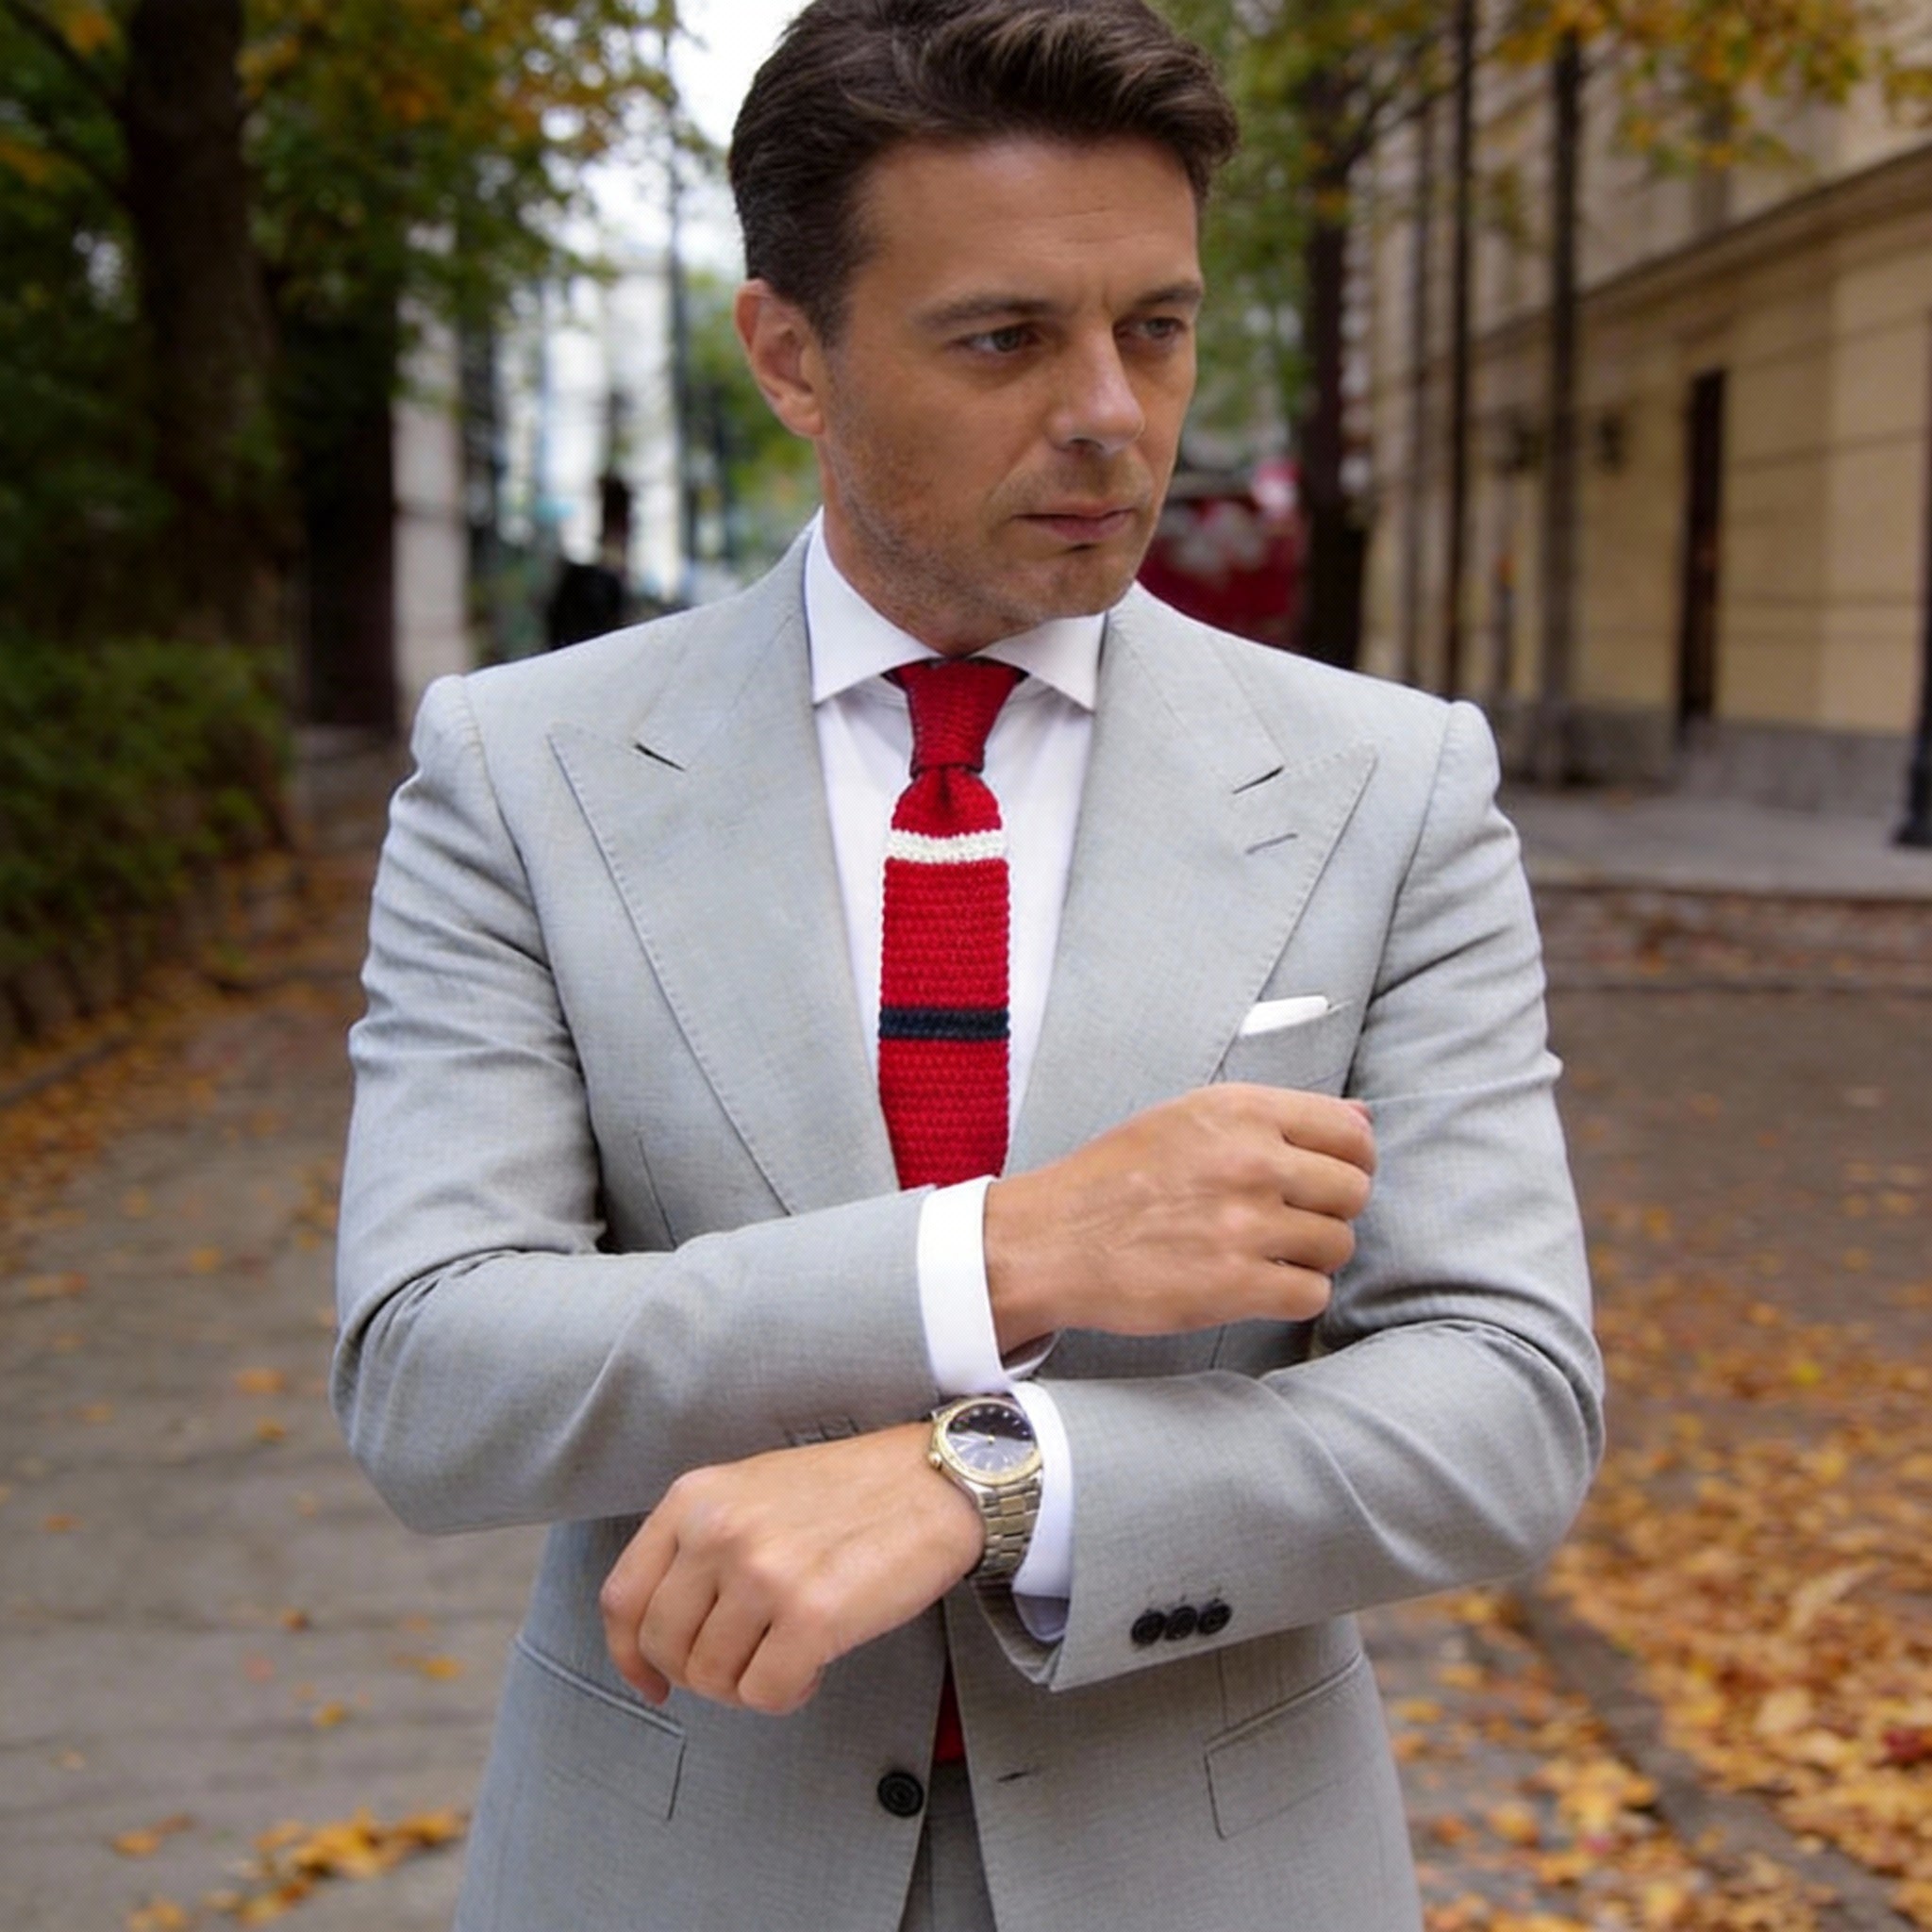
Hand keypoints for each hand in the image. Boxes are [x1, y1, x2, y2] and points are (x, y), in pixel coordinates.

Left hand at [599, 1424, 983, 1716]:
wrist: (936, 1481)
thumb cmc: (851, 1492)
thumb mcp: (753, 1490)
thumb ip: (702, 1543)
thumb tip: (666, 1632)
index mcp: (696, 1498)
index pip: (623, 1596)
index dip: (629, 1654)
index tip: (651, 1681)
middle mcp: (719, 1531)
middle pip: (664, 1646)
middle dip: (699, 1675)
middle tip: (743, 1665)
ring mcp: (763, 1572)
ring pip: (712, 1678)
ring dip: (748, 1684)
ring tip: (788, 1654)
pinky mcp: (811, 1614)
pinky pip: (765, 1695)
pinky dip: (788, 1695)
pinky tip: (813, 1667)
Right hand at [984, 1083, 1374, 1351]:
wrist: (1052, 1240)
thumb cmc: (1116, 1178)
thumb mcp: (1189, 1118)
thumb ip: (1276, 1117)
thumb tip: (1364, 1118)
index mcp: (1240, 1111)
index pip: (1352, 1132)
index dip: (1352, 1161)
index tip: (1326, 1178)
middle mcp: (1250, 1160)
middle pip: (1353, 1191)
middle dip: (1330, 1210)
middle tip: (1289, 1221)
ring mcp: (1245, 1224)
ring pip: (1338, 1245)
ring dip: (1311, 1256)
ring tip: (1265, 1254)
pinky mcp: (1235, 1284)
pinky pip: (1312, 1294)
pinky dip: (1292, 1295)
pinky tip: (1255, 1284)